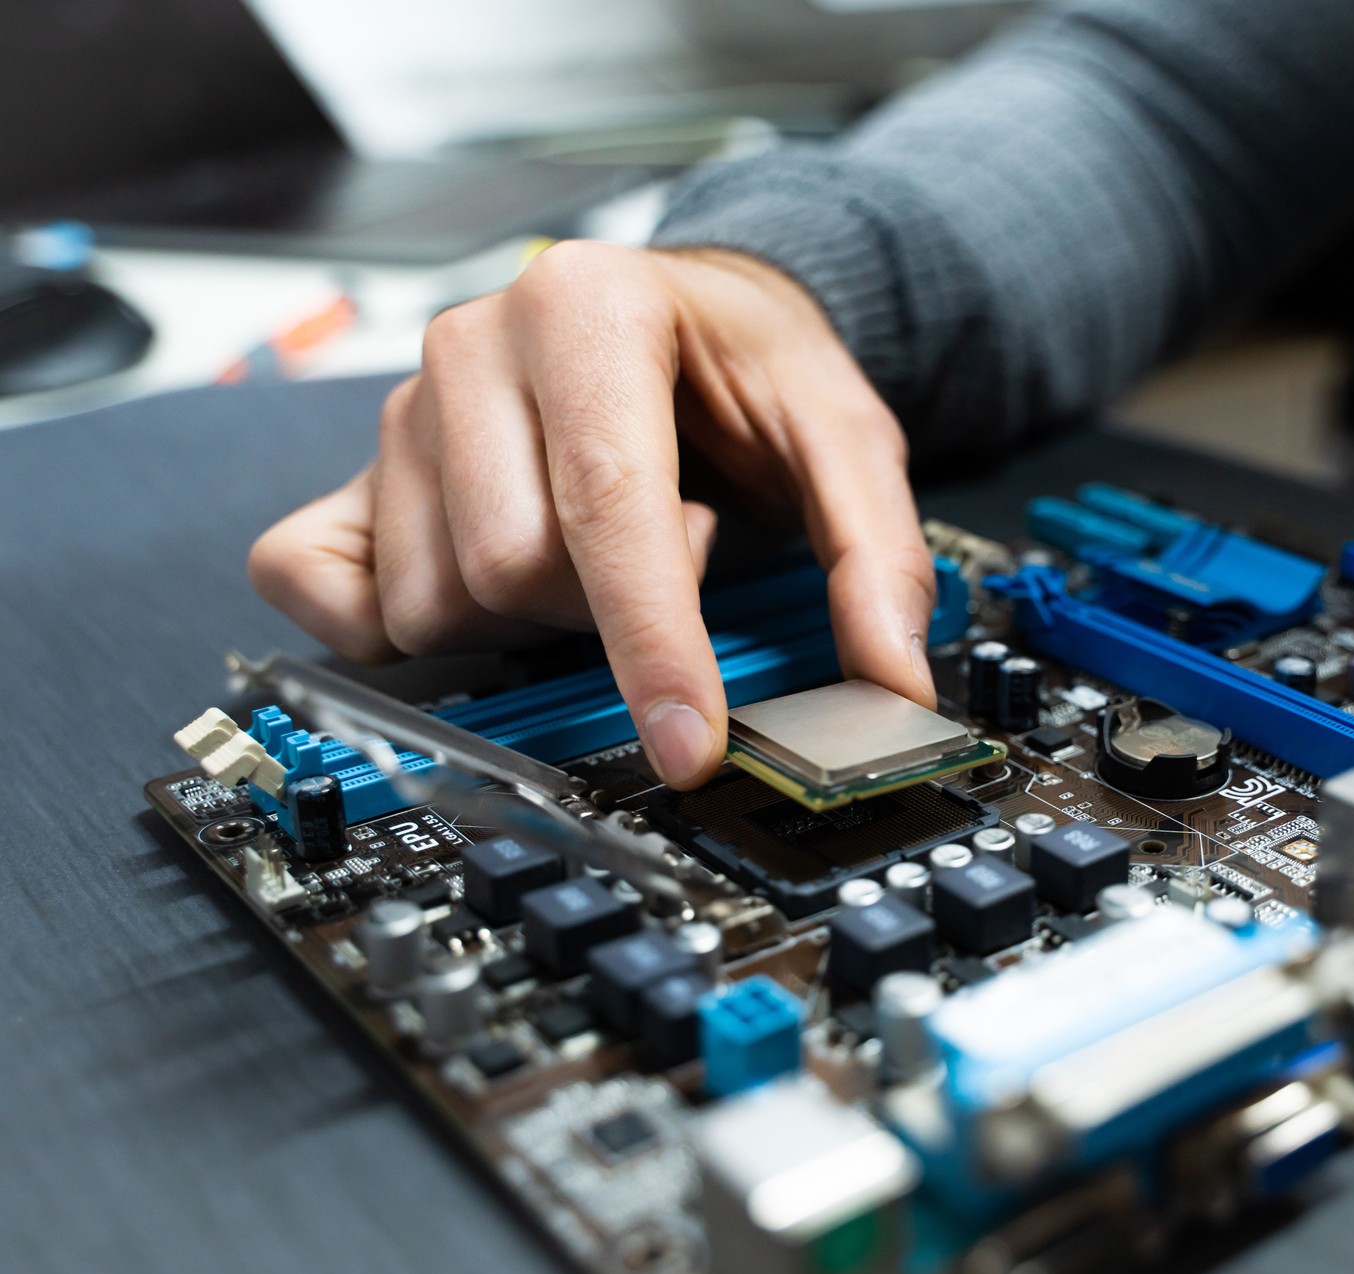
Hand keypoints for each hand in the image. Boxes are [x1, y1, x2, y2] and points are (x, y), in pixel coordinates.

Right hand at [248, 243, 936, 788]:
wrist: (682, 313)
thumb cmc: (744, 369)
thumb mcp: (841, 434)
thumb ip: (876, 553)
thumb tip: (892, 682)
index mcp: (588, 309)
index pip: (604, 506)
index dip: (651, 643)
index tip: (688, 743)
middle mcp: (473, 346)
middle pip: (512, 568)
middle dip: (605, 611)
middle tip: (671, 555)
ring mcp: (398, 411)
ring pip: (436, 599)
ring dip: (529, 620)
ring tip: (592, 551)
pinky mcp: (352, 474)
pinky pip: (320, 589)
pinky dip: (400, 625)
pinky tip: (487, 589)